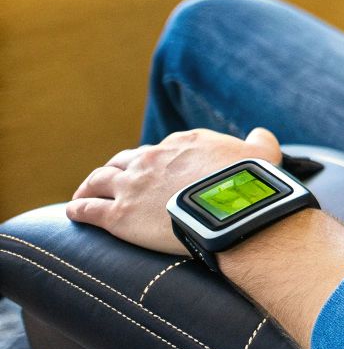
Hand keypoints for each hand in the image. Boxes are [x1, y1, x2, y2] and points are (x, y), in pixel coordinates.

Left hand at [68, 127, 282, 254]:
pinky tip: (73, 211)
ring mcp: (132, 186)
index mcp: (183, 142)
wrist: (230, 210)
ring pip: (98, 179)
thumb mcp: (264, 153)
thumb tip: (259, 133)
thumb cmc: (248, 183)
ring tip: (85, 192)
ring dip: (90, 184)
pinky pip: (87, 208)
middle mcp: (151, 158)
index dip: (159, 161)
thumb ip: (260, 140)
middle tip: (113, 180)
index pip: (162, 148)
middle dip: (118, 169)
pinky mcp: (118, 215)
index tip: (160, 172)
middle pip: (124, 160)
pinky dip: (78, 208)